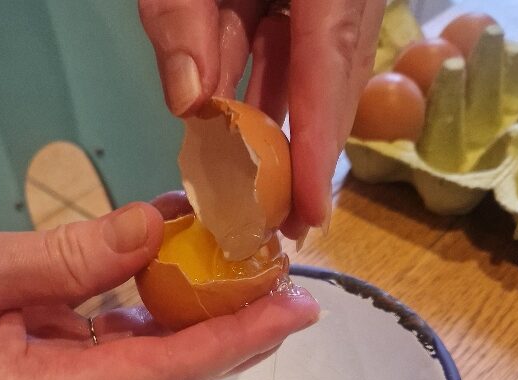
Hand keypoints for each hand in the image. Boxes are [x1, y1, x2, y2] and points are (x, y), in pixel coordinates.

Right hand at [0, 198, 317, 379]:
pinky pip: (106, 337)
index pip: (158, 373)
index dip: (230, 343)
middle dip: (230, 335)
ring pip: (140, 356)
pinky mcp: (34, 359)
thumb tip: (158, 231)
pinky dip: (147, 306)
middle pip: (161, 372)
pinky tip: (177, 273)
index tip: (290, 313)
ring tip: (252, 283)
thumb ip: (70, 257)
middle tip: (292, 296)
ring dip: (196, 320)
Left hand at [139, 0, 385, 236]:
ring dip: (278, 125)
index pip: (330, 65)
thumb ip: (181, 19)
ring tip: (257, 190)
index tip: (310, 214)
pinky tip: (233, 126)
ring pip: (313, 66)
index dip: (319, 145)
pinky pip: (291, 41)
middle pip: (335, 79)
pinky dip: (261, 83)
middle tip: (286, 222)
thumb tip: (189, 106)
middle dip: (308, 152)